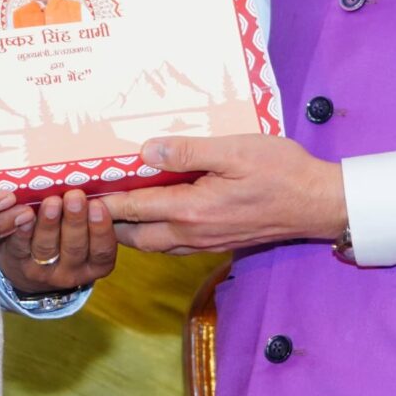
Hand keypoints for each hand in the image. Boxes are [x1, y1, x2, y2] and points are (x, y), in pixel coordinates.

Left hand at [0, 189, 117, 295]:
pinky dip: (23, 230)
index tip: (97, 204)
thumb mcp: (87, 234)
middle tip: (75, 197)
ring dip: (49, 223)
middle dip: (75, 221)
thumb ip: (91, 213)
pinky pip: (21, 246)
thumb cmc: (66, 237)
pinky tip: (26, 215)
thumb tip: (96, 183)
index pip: (103, 250)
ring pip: (47, 247)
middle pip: (75, 248)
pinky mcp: (19, 263)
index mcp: (95, 265)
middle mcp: (71, 272)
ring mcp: (43, 270)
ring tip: (52, 202)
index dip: (101, 229)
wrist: (30, 265)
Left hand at [102, 134, 345, 254]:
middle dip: (108, 223)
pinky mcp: (218, 242)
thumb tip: (146, 151)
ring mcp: (207, 242)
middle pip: (135, 237)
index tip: (76, 192)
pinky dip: (155, 234)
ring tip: (115, 209)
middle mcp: (193, 233)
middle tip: (89, 202)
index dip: (102, 201)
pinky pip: (174, 245)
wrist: (318, 204)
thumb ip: (188, 151)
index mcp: (191, 210)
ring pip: (154, 245)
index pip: (133, 208)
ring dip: (131, 231)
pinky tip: (156, 214)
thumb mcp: (234, 150)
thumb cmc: (281, 171)